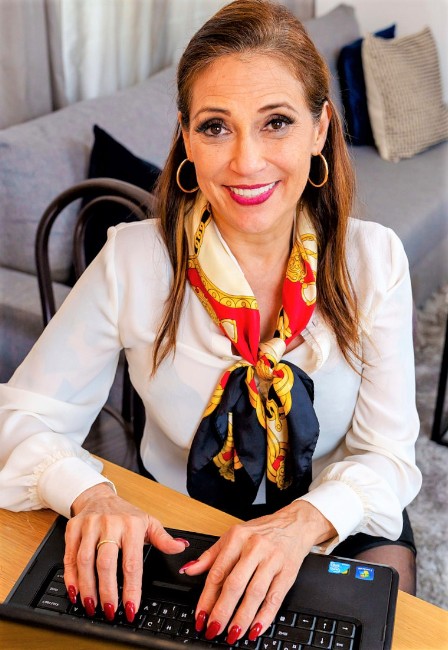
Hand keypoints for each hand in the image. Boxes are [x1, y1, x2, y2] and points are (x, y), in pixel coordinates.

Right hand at [64, 483, 187, 621]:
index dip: (132, 588)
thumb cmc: (125, 514)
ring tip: (92, 606)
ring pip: (85, 561)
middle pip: (106, 563)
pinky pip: (70, 556)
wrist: (99, 497)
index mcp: (131, 525)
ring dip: (87, 587)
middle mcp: (110, 524)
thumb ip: (163, 539)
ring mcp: (90, 526)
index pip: (132, 562)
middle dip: (107, 590)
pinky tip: (75, 591)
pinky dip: (71, 576)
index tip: (131, 608)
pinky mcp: (73, 528)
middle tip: (109, 611)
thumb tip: (180, 547)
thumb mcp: (148, 523)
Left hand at [182, 500, 335, 643]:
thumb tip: (189, 569)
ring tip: (232, 633)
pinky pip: (275, 598)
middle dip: (222, 610)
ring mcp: (272, 560)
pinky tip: (255, 629)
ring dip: (242, 617)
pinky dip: (265, 617)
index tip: (200, 616)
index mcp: (237, 538)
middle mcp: (255, 547)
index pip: (218, 572)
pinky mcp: (288, 572)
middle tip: (213, 629)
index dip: (207, 597)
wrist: (294, 525)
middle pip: (235, 584)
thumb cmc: (261, 532)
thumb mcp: (233, 536)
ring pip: (255, 593)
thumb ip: (210, 555)